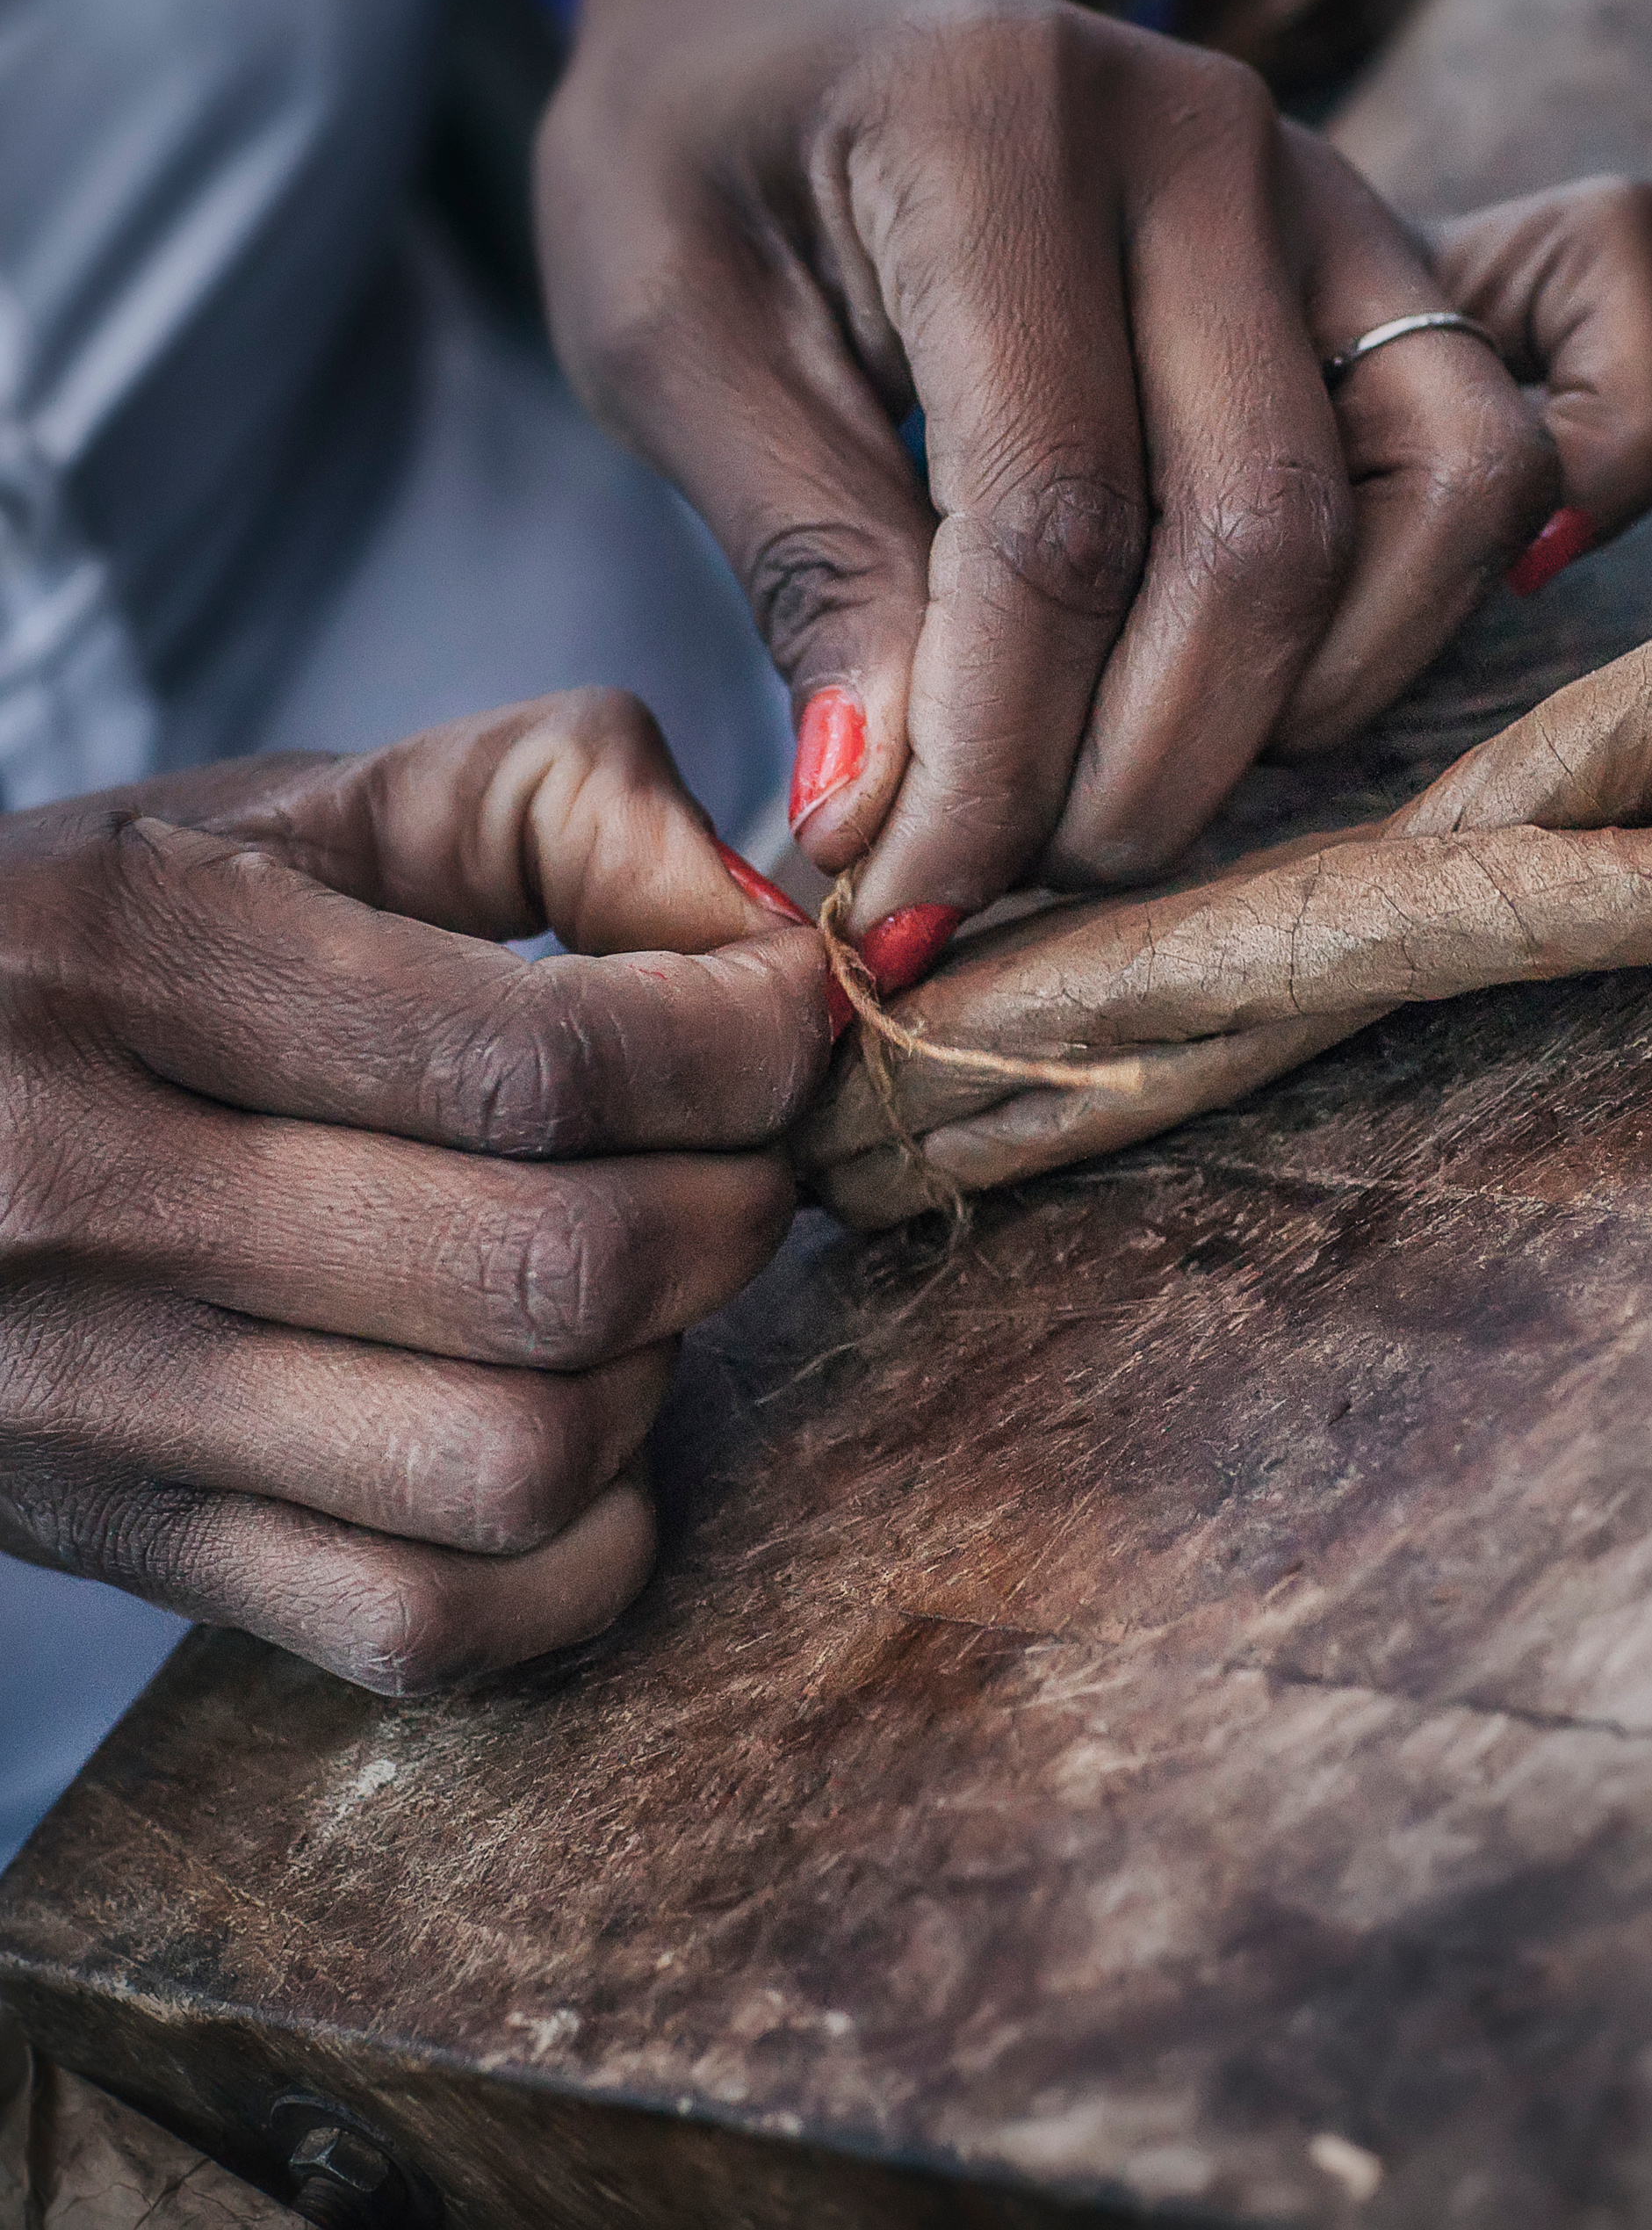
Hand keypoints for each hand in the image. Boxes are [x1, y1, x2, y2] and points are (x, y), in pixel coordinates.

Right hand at [0, 693, 830, 1693]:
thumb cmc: (99, 950)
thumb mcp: (289, 814)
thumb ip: (547, 803)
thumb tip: (760, 919)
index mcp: (134, 961)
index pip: (542, 1061)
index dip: (742, 1046)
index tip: (788, 1019)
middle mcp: (89, 1196)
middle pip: (554, 1270)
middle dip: (731, 1206)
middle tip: (743, 1151)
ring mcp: (100, 1406)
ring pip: (514, 1460)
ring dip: (658, 1374)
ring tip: (644, 1285)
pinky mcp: (133, 1547)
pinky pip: (428, 1623)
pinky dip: (576, 1550)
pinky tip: (587, 1437)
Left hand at [537, 0, 1651, 977]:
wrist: (796, 11)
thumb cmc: (713, 163)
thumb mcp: (670, 335)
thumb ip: (803, 564)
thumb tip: (886, 818)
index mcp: (998, 125)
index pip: (1052, 523)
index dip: (994, 761)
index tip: (915, 903)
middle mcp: (1212, 148)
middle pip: (1265, 540)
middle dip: (1146, 773)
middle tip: (1021, 863)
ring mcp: (1337, 202)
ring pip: (1448, 505)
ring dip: (1315, 703)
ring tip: (1143, 766)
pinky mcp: (1397, 271)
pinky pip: (1569, 419)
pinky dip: (1513, 557)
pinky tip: (1352, 647)